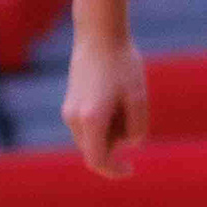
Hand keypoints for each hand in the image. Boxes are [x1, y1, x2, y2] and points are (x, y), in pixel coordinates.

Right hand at [61, 33, 147, 177]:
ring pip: (90, 138)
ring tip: (123, 99)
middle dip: (115, 146)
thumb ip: (136, 128)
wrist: (98, 35)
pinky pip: (86, 126)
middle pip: (94, 150)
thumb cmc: (122, 64)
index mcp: (91, 119)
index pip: (97, 160)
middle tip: (132, 114)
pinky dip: (102, 123)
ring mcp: (68, 110)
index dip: (113, 171)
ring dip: (110, 132)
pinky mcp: (69, 103)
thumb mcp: (138, 97)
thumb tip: (130, 145)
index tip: (130, 169)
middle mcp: (74, 118)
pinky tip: (114, 96)